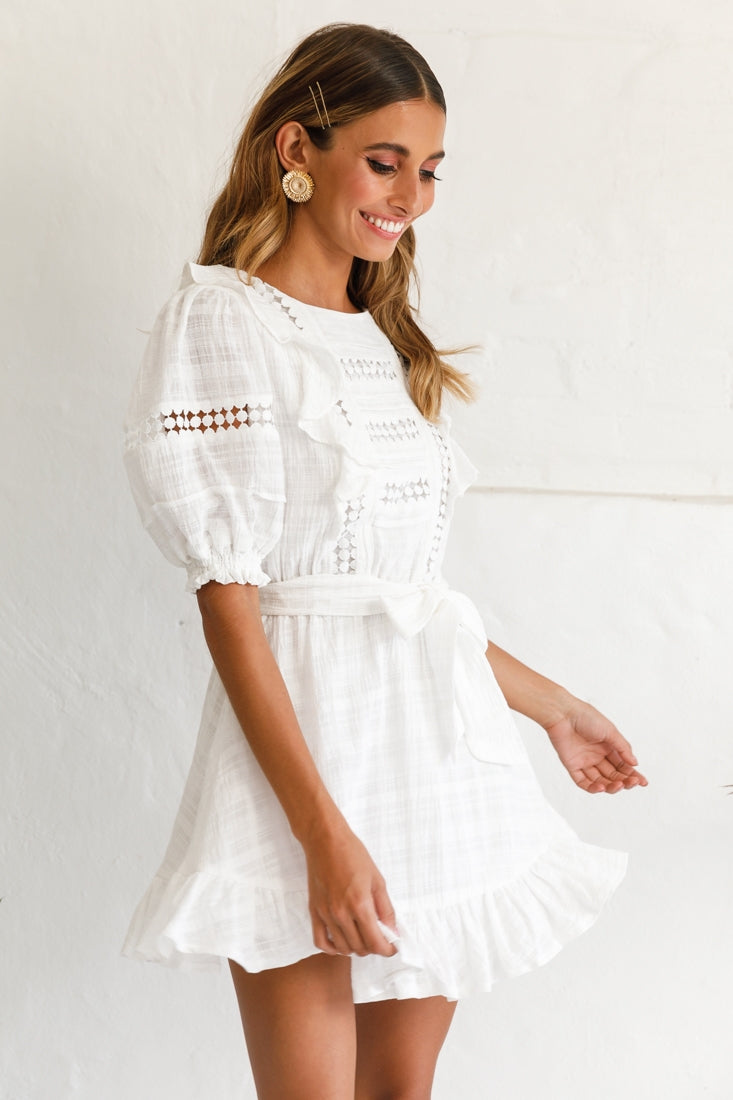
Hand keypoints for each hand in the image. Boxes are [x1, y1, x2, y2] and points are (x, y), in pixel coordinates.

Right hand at [303, 818, 397, 957]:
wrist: (325, 840)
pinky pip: (321, 942)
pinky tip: (342, 941)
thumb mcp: (377, 879)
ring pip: (343, 948)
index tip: (392, 947)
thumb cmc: (353, 854)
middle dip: (374, 947)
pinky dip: (333, 947)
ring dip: (356, 948)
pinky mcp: (314, 911)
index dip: (387, 950)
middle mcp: (341, 913)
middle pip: (360, 948)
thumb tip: (393, 931)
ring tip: (363, 936)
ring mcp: (325, 914)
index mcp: (360, 904)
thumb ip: (386, 909)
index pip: (375, 942)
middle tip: (380, 936)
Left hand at [544, 698, 647, 793]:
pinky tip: (602, 787)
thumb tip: (635, 763)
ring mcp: (584, 762)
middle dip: (625, 781)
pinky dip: (592, 787)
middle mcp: (597, 756)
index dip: (633, 774)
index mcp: (607, 747)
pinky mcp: (572, 765)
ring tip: (620, 785)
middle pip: (613, 775)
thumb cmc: (586, 717)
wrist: (563, 713)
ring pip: (600, 780)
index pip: (622, 765)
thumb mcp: (610, 731)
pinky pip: (582, 781)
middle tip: (633, 783)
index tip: (643, 782)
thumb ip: (622, 748)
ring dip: (611, 786)